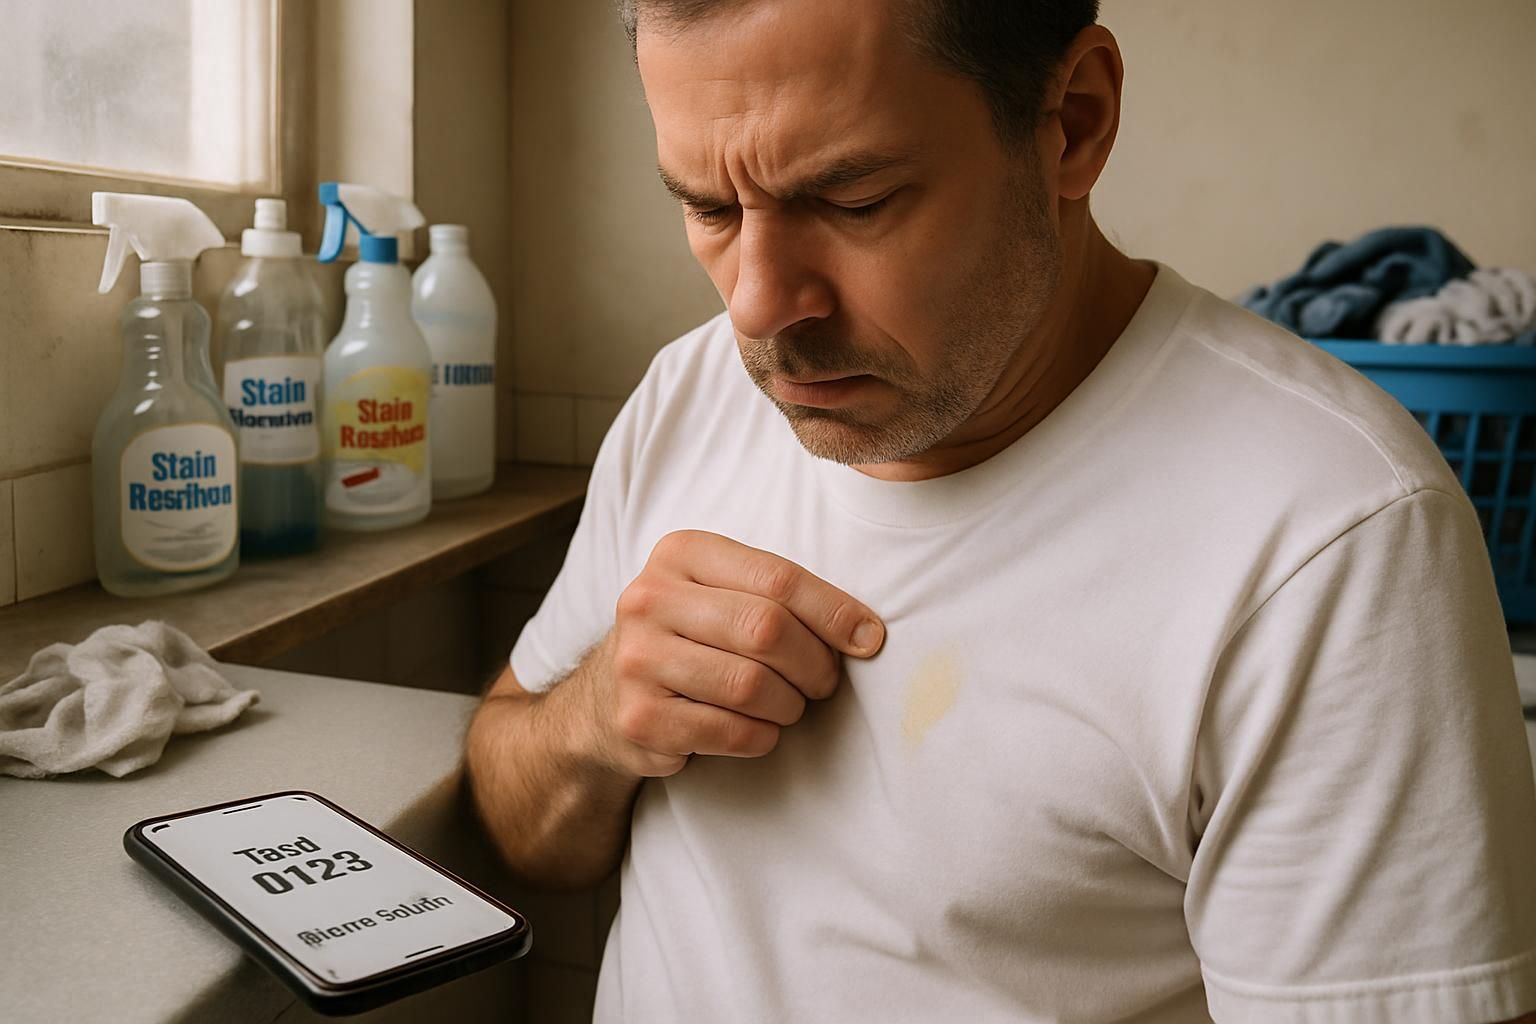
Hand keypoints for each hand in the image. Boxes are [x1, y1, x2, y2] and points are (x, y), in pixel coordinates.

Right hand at [587, 530, 884, 777]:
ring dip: (789, 705)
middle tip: (824, 683)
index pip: (777, 577)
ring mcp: (637, 659)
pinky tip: (759, 730)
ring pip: (751, 685)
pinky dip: (761, 736)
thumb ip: (782, 596)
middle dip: (814, 664)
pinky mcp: (639, 717)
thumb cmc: (692, 638)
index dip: (834, 611)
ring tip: (788, 705)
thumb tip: (866, 633)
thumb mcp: (723, 593)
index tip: (869, 639)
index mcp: (680, 553)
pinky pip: (730, 731)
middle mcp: (649, 598)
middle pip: (766, 629)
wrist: (607, 699)